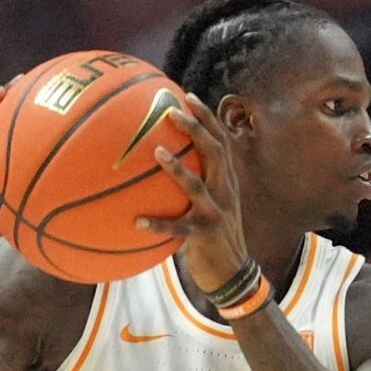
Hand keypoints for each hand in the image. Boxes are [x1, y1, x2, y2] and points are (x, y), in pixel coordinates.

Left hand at [143, 95, 253, 295]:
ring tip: (157, 153)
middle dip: (195, 129)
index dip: (207, 117)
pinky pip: (178, 228)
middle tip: (171, 112)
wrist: (233, 274)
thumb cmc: (215, 236)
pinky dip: (158, 224)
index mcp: (226, 182)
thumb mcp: (213, 205)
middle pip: (214, 152)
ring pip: (198, 186)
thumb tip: (164, 161)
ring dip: (177, 169)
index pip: (221, 141)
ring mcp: (216, 214)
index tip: (187, 96)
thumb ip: (197, 183)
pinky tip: (137, 222)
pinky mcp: (204, 236)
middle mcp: (225, 192)